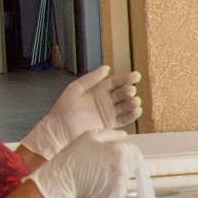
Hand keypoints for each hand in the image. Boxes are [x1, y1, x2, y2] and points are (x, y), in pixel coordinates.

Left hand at [21, 65, 141, 158]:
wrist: (60, 129)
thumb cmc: (64, 108)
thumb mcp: (76, 88)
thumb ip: (91, 78)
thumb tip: (106, 68)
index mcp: (98, 90)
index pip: (115, 82)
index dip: (126, 78)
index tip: (136, 76)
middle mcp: (105, 101)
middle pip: (122, 94)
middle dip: (129, 91)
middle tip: (131, 91)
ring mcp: (109, 113)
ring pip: (125, 106)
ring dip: (132, 103)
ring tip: (135, 101)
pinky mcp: (110, 125)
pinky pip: (124, 120)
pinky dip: (131, 116)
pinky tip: (137, 111)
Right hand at [29, 130, 138, 197]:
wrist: (61, 179)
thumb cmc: (73, 157)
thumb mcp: (90, 136)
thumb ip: (111, 134)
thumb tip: (124, 135)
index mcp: (120, 152)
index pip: (134, 150)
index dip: (123, 149)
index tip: (112, 152)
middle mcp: (123, 168)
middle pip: (133, 163)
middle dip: (123, 161)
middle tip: (104, 162)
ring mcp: (121, 183)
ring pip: (128, 175)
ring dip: (119, 173)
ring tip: (100, 171)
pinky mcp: (117, 195)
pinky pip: (122, 187)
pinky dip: (115, 185)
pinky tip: (101, 180)